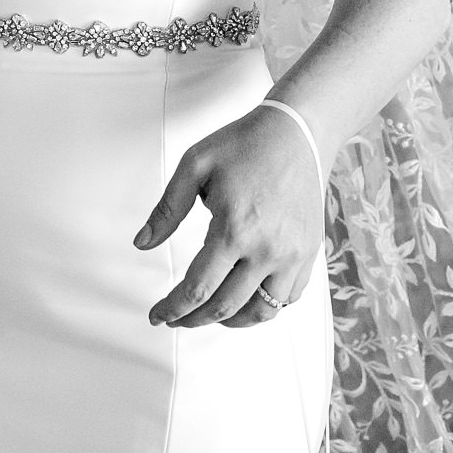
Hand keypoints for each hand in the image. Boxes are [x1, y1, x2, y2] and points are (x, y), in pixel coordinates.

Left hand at [135, 104, 323, 329]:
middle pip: (225, 307)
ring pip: (261, 312)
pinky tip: (247, 299)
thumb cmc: (245, 144)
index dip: (172, 309)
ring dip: (231, 321)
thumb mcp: (195, 166)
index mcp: (234, 229)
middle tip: (176, 318)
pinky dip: (266, 307)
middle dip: (194, 320)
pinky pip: (288, 297)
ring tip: (211, 315)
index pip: (198, 289)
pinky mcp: (310, 252)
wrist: (295, 131)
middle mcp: (267, 249)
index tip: (158, 315)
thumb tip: (142, 243)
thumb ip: (167, 209)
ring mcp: (293, 254)